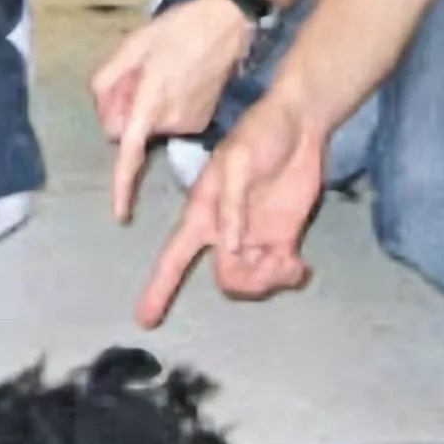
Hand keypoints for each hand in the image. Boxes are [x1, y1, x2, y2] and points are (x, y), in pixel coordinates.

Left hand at [90, 0, 252, 222]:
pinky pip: (168, 122)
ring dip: (145, 109)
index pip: (131, 151)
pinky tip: (176, 79)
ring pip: (150, 127)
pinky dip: (163, 109)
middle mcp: (172, 120)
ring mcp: (190, 123)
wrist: (228, 25)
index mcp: (152, 100)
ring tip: (159, 72)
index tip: (121, 214)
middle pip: (131, 132)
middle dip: (124, 113)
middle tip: (133, 76)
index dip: (122, 184)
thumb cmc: (179, 29)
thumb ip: (108, 79)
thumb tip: (105, 111)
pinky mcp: (201, 121)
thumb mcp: (133, 43)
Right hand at [134, 91, 323, 327]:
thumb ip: (230, 204)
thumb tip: (228, 247)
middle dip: (246, 282)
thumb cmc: (258, 133)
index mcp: (202, 214)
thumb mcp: (236, 161)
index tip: (144, 319)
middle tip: (273, 264)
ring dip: (269, 281)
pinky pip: (279, 272)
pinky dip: (288, 276)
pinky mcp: (283, 236)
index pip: (174, 256)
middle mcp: (225, 232)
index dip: (158, 287)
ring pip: (252, 280)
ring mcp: (255, 236)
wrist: (300, 124)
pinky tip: (300, 266)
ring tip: (290, 264)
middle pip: (225, 278)